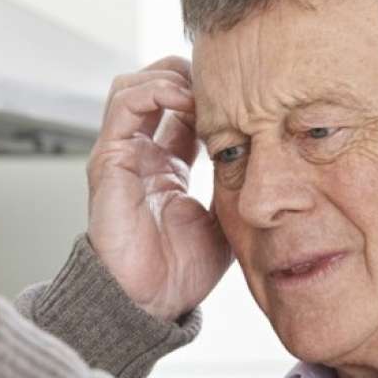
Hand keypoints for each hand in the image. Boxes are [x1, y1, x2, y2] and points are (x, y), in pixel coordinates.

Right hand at [86, 56, 232, 321]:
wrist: (151, 300)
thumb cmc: (182, 270)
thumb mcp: (225, 216)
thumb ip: (236, 182)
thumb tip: (269, 156)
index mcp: (165, 167)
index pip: (182, 110)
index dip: (210, 96)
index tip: (243, 99)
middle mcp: (140, 155)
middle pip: (156, 87)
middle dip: (189, 77)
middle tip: (224, 85)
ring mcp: (122, 154)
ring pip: (135, 85)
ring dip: (170, 77)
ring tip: (201, 91)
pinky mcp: (109, 158)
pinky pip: (125, 103)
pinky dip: (155, 89)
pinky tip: (183, 99)